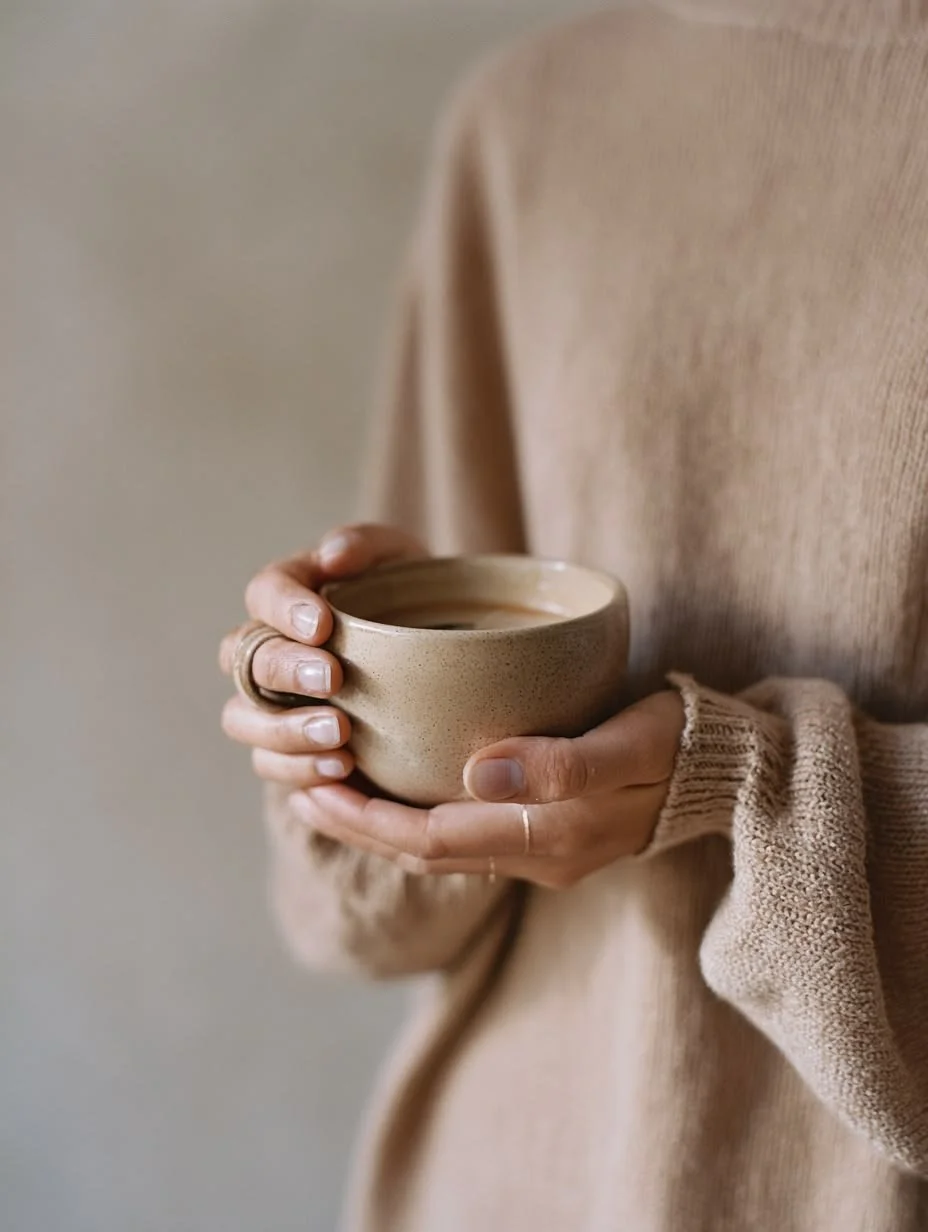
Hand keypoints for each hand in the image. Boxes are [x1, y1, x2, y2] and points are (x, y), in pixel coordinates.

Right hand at [219, 524, 425, 787]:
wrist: (439, 660)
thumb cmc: (411, 600)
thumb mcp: (401, 560)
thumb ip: (367, 546)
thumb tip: (331, 554)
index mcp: (288, 596)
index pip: (264, 592)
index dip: (283, 608)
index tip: (322, 625)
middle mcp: (267, 650)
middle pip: (246, 661)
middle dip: (286, 672)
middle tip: (333, 680)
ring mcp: (271, 704)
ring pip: (244, 721)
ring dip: (287, 732)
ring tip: (340, 739)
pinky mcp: (290, 752)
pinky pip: (272, 768)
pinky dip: (301, 774)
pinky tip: (342, 772)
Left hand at [288, 690, 685, 888]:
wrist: (727, 774)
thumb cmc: (680, 746)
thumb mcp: (630, 745)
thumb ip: (561, 765)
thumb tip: (479, 773)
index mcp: (549, 835)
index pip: (434, 838)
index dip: (369, 820)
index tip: (317, 790)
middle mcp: (538, 854)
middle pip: (426, 850)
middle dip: (360, 826)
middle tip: (303, 792)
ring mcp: (544, 850)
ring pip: (442, 847)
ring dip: (384, 825)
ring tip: (333, 793)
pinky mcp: (550, 833)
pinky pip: (467, 836)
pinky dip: (421, 818)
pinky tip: (401, 791)